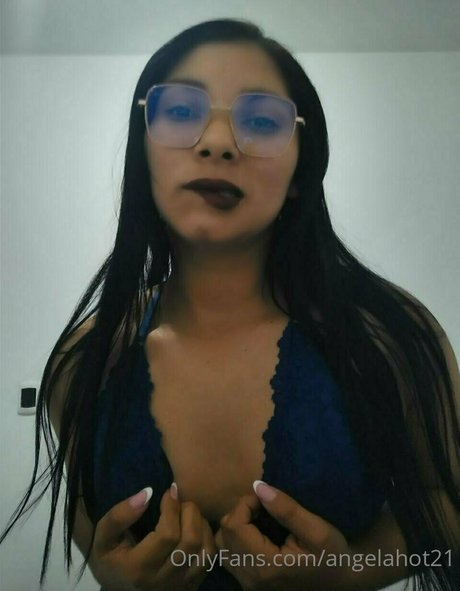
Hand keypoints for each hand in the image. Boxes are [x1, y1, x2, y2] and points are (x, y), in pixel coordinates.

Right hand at [90, 485, 216, 590]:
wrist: (120, 589)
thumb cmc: (112, 558)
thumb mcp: (103, 538)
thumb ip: (119, 516)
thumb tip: (147, 493)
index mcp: (138, 570)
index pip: (167, 535)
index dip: (172, 507)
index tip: (168, 492)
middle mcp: (162, 582)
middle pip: (190, 541)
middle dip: (189, 512)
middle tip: (180, 500)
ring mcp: (180, 586)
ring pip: (205, 550)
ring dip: (201, 523)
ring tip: (187, 513)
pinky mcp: (192, 586)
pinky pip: (211, 558)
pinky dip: (208, 537)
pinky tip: (195, 527)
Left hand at [215, 481, 353, 590]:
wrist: (343, 583)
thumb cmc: (333, 556)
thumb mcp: (317, 530)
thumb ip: (287, 509)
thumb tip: (258, 487)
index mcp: (265, 566)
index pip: (234, 525)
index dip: (246, 503)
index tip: (267, 498)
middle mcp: (251, 579)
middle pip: (225, 534)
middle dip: (241, 512)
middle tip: (265, 507)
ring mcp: (249, 584)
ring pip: (223, 545)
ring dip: (237, 525)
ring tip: (261, 518)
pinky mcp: (250, 584)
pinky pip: (229, 556)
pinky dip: (237, 539)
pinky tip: (258, 533)